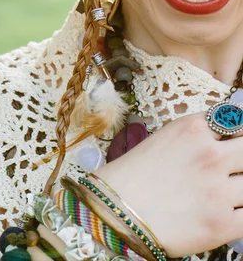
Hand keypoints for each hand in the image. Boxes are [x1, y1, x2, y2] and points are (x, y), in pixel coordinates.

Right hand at [95, 113, 242, 255]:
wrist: (114, 209)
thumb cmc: (134, 174)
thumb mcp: (165, 138)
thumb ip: (198, 135)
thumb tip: (226, 138)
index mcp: (192, 129)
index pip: (236, 120)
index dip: (237, 133)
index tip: (234, 141)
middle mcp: (210, 155)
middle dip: (241, 157)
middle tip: (231, 165)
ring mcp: (219, 190)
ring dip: (239, 186)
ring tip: (219, 189)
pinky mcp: (224, 223)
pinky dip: (241, 210)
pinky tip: (227, 210)